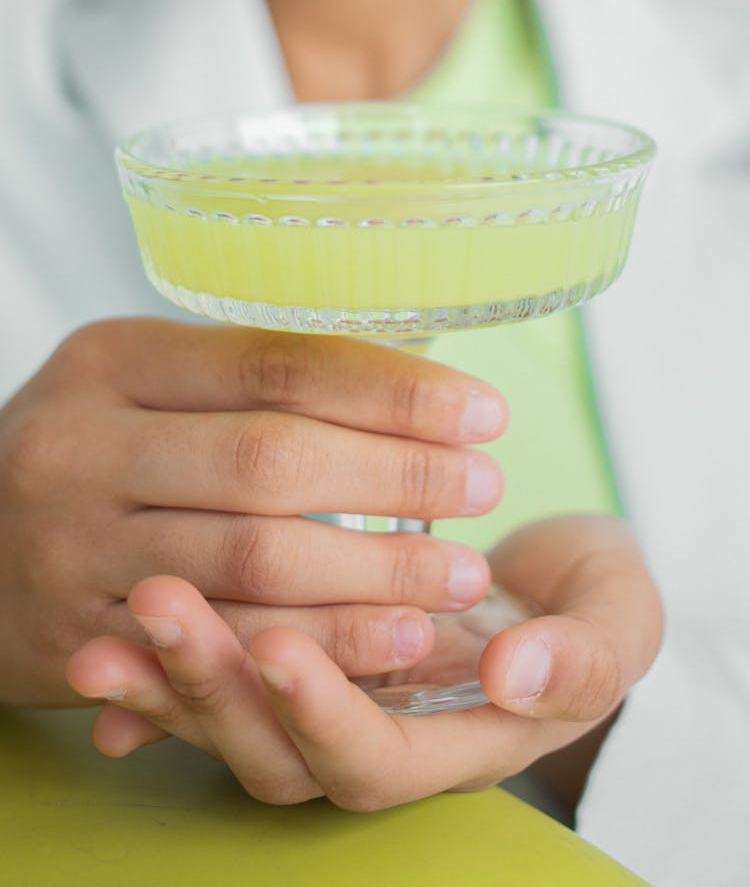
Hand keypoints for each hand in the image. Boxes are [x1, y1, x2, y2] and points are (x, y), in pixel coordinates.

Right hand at [0, 318, 504, 705]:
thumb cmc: (88, 449)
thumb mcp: (141, 384)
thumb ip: (247, 383)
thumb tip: (408, 383)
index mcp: (113, 360)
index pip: (278, 364)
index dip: (391, 390)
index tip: (480, 411)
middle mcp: (83, 444)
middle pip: (272, 460)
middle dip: (396, 479)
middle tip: (484, 489)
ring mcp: (72, 545)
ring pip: (251, 562)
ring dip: (374, 574)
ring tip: (459, 575)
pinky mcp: (77, 635)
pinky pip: (219, 647)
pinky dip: (314, 647)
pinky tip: (388, 645)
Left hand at [66, 515, 661, 809]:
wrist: (550, 582)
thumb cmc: (587, 604)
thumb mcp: (613, 620)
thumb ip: (582, 656)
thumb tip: (515, 675)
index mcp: (452, 743)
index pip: (373, 759)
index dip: (324, 714)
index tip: (280, 645)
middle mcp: (374, 734)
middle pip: (275, 751)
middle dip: (213, 688)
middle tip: (158, 606)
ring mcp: (328, 700)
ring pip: (232, 719)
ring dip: (170, 673)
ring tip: (121, 615)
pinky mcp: (296, 656)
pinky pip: (218, 681)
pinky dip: (160, 670)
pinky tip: (107, 636)